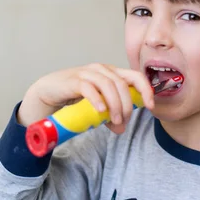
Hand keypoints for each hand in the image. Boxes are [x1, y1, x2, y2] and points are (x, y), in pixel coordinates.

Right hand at [18, 63, 154, 134]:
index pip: (135, 76)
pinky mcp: (74, 80)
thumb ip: (109, 115)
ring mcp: (87, 73)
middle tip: (122, 122)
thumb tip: (121, 129)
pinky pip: (89, 88)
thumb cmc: (74, 97)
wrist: (48, 92)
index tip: (150, 106)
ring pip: (108, 85)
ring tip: (114, 121)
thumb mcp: (97, 106)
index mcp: (111, 73)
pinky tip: (100, 111)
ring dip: (115, 105)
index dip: (146, 90)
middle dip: (126, 105)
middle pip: (122, 84)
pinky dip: (97, 100)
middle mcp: (101, 70)